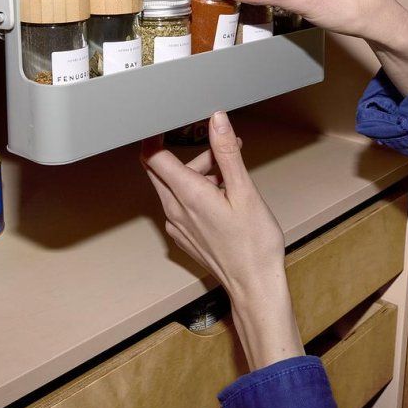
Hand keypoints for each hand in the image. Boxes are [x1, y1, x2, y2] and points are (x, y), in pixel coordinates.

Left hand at [141, 111, 304, 369]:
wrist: (255, 286)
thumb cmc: (254, 243)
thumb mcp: (245, 191)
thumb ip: (226, 153)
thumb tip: (216, 121)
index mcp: (187, 194)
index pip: (153, 156)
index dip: (156, 136)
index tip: (169, 123)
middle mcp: (174, 210)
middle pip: (162, 170)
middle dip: (187, 154)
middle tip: (220, 149)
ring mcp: (177, 225)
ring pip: (174, 187)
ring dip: (196, 174)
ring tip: (231, 176)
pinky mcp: (184, 237)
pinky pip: (180, 206)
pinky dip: (196, 194)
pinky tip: (223, 198)